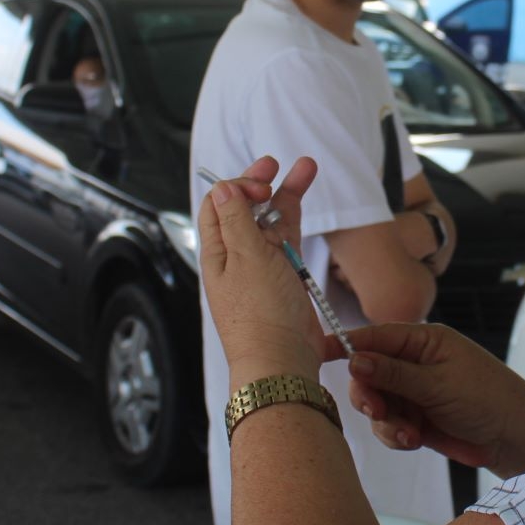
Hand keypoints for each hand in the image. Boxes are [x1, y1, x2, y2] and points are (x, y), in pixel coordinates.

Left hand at [199, 156, 327, 374]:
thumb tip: (224, 188)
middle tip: (275, 164)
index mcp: (217, 252)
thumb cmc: (259, 316)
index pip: (219, 205)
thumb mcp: (245, 258)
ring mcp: (262, 268)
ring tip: (307, 169)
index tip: (262, 185)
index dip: (238, 186)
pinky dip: (295, 221)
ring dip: (286, 196)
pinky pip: (287, 243)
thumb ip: (236, 220)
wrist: (281, 361)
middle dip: (261, 184)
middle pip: (245, 210)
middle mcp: (236, 257)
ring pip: (271, 223)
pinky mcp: (284, 279)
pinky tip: (302, 204)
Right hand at [342, 323, 524, 478]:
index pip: (375, 336)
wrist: (517, 438)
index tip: (316, 352)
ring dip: (386, 422)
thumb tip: (353, 359)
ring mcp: (416, 391)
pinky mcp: (418, 418)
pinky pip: (390, 425)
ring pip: (377, 404)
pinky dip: (396, 434)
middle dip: (369, 395)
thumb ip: (393, 373)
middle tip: (376, 412)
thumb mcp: (437, 384)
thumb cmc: (487, 399)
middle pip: (369, 374)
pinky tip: (414, 440)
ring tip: (408, 435)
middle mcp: (416, 362)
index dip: (344, 344)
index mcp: (424, 340)